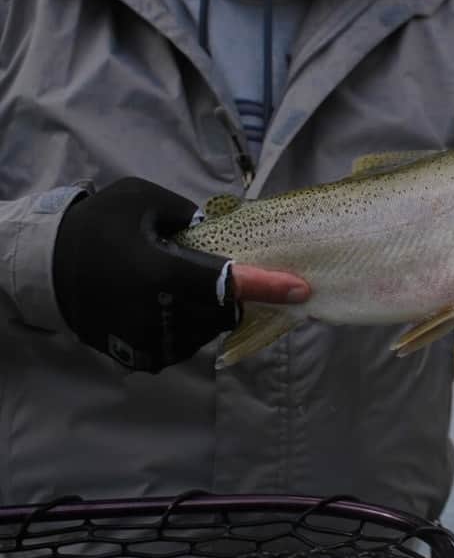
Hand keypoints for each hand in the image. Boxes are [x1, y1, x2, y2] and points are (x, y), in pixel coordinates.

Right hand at [53, 178, 309, 372]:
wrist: (49, 269)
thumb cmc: (99, 227)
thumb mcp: (142, 199)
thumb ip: (188, 214)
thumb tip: (220, 234)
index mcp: (162, 273)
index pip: (226, 284)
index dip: (267, 287)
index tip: (300, 289)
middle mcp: (160, 315)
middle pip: (223, 308)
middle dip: (227, 291)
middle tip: (200, 267)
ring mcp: (152, 343)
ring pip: (207, 327)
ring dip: (206, 307)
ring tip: (171, 282)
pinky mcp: (145, 358)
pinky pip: (187, 342)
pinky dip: (188, 323)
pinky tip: (163, 303)